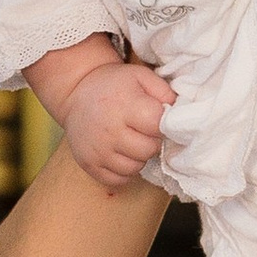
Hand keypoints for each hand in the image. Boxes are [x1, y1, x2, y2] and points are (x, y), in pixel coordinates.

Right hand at [59, 57, 177, 191]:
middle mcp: (110, 131)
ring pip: (134, 168)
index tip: (155, 119)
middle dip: (152, 142)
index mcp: (125, 106)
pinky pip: (117, 180)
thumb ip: (164, 92)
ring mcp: (97, 150)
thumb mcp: (141, 76)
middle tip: (144, 132)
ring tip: (131, 142)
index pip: (158, 127)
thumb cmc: (114, 84)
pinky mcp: (88, 164)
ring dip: (138, 158)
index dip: (162, 125)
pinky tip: (121, 154)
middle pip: (148, 150)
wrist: (76, 91)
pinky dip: (123, 171)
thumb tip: (180, 114)